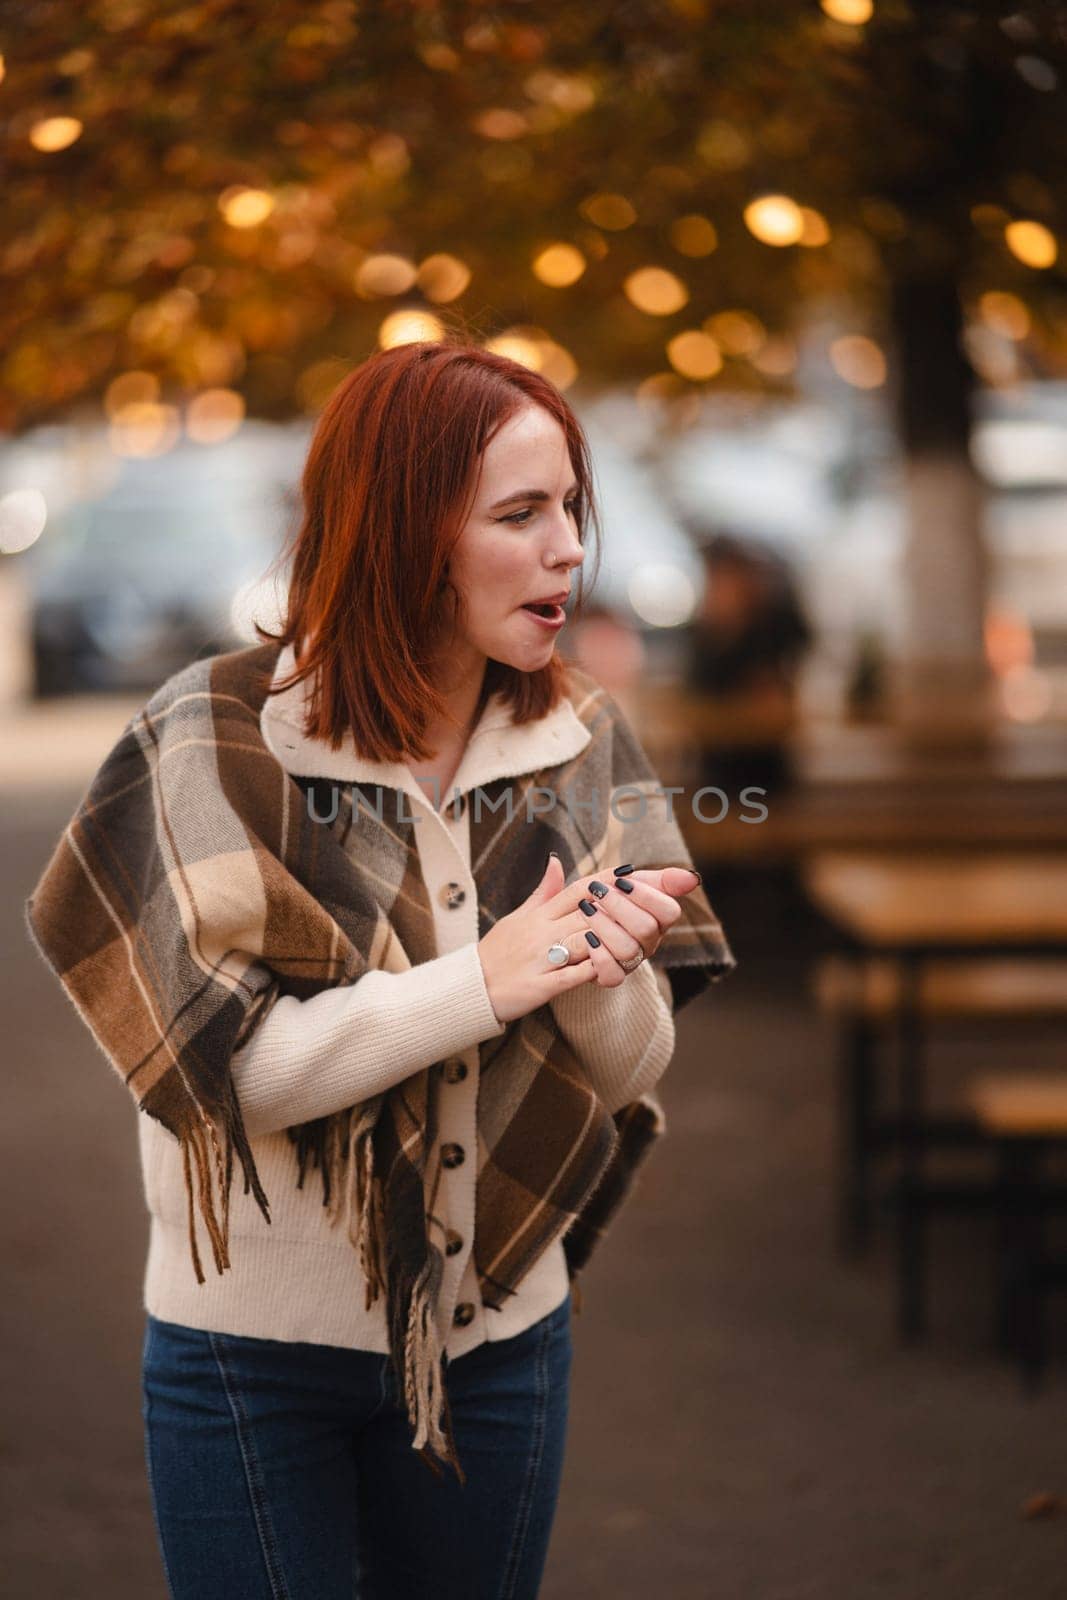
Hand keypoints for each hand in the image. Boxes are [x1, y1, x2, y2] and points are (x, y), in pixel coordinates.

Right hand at [477, 856, 701, 1023]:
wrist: (469, 987)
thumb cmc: (498, 952)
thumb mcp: (519, 917)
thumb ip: (544, 893)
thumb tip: (556, 862)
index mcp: (540, 912)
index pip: (580, 887)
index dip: (611, 880)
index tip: (639, 874)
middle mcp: (541, 929)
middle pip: (590, 910)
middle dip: (625, 908)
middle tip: (657, 908)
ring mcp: (541, 956)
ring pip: (585, 940)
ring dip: (616, 940)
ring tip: (643, 942)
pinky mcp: (539, 984)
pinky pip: (572, 976)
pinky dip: (595, 971)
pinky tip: (616, 969)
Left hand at [570, 864, 700, 989]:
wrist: (575, 922)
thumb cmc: (606, 899)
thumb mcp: (627, 882)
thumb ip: (660, 879)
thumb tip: (694, 878)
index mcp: (659, 919)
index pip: (669, 911)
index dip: (646, 895)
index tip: (621, 881)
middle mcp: (649, 943)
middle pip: (646, 929)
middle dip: (618, 905)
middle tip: (597, 890)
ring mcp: (631, 962)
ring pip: (627, 950)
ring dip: (603, 925)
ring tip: (585, 908)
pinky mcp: (611, 977)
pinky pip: (612, 976)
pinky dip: (598, 955)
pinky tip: (587, 937)